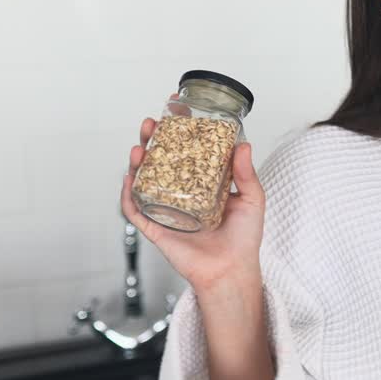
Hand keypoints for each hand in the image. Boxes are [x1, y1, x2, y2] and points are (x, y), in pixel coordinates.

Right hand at [120, 104, 265, 298]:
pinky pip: (136, 210)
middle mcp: (181, 193)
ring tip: (139, 146)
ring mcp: (166, 209)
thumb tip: (243, 144)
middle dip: (152, 141)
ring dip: (137, 162)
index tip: (175, 110)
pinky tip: (129, 179)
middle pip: (160, 161)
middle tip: (151, 124)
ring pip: (144, 181)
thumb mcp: (252, 199)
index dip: (178, 131)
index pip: (186, 151)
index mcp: (202, 182)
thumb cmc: (244, 237)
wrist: (233, 270)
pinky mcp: (156, 228)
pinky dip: (128, 195)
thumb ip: (245, 173)